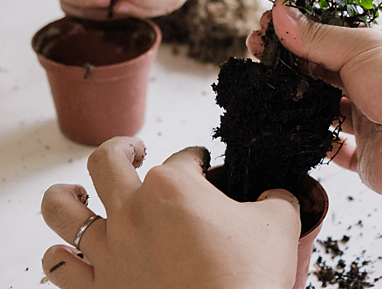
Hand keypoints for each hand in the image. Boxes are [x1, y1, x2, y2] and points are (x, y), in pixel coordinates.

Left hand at [41, 137, 300, 288]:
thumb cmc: (250, 276)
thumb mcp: (279, 223)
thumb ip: (277, 197)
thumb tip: (277, 193)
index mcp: (173, 187)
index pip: (183, 157)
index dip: (197, 158)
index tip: (203, 165)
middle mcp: (133, 211)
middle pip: (108, 161)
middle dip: (123, 147)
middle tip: (134, 150)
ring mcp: (110, 251)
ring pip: (62, 210)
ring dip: (67, 197)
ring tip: (77, 194)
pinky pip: (60, 269)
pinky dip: (60, 257)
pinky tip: (69, 252)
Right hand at [248, 0, 381, 197]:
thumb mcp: (361, 47)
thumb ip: (317, 36)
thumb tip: (280, 12)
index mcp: (377, 53)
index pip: (329, 38)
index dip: (297, 32)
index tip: (266, 26)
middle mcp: (371, 85)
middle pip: (321, 71)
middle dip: (288, 61)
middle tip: (255, 50)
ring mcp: (366, 120)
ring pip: (321, 107)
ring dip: (294, 98)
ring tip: (263, 85)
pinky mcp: (361, 154)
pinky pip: (330, 147)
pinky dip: (312, 139)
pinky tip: (287, 124)